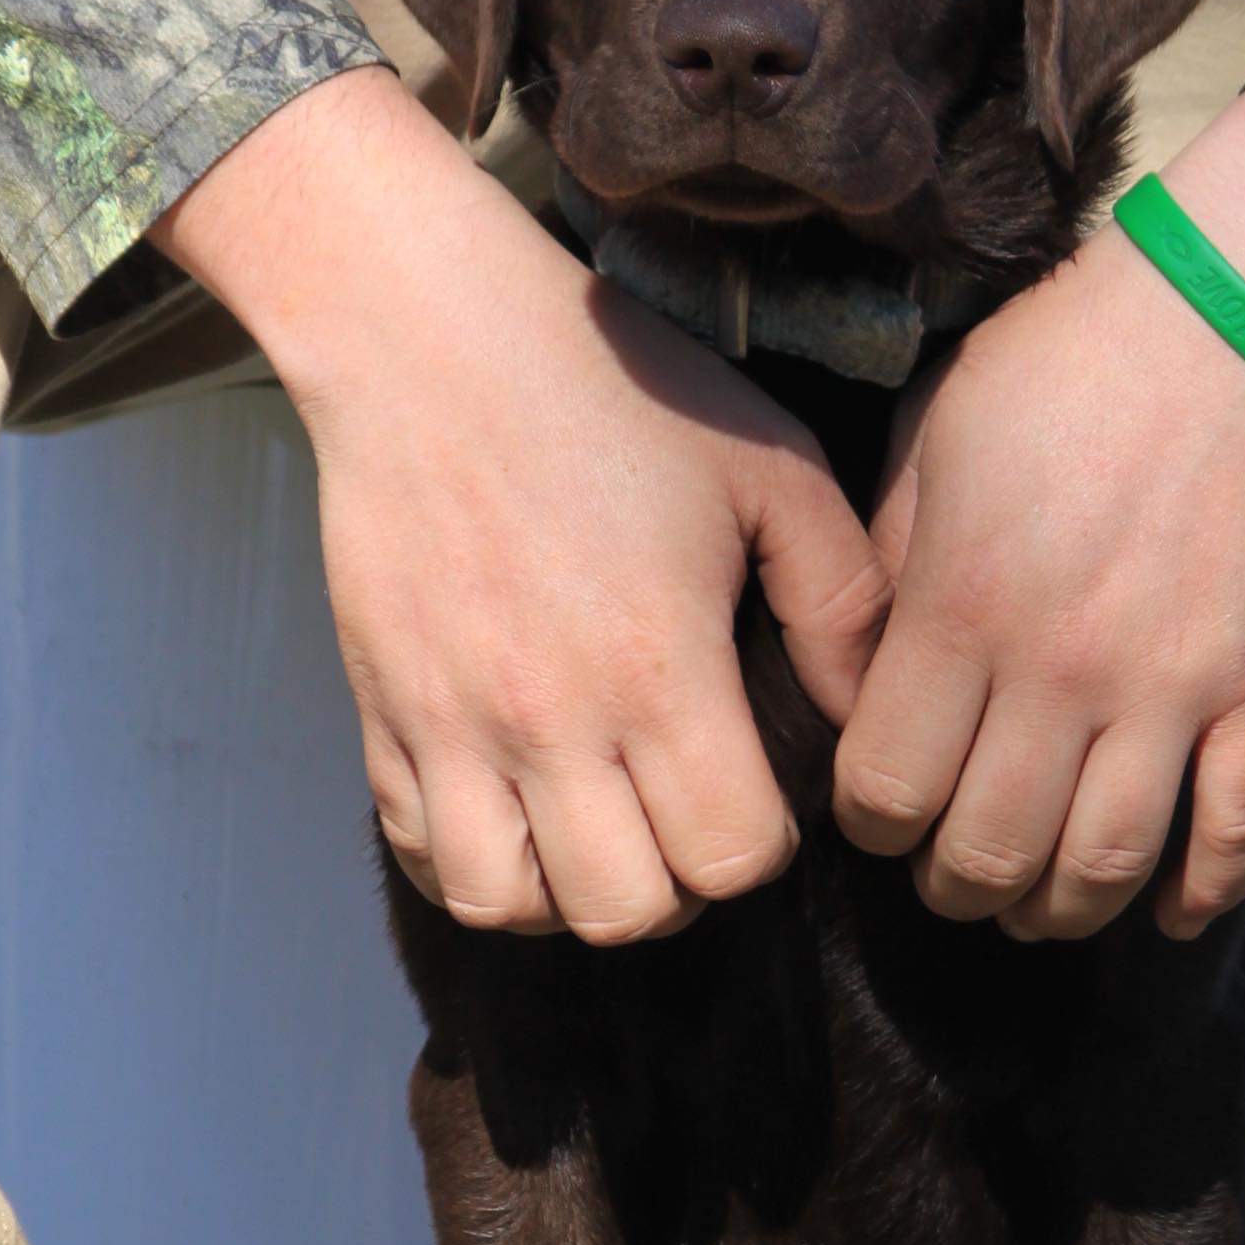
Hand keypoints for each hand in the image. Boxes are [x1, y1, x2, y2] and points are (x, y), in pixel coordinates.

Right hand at [155, 72, 889, 941]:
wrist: (431, 335)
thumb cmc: (618, 389)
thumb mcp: (770, 468)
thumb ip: (842, 601)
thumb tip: (861, 715)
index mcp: (659, 668)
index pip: (727, 859)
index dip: (760, 846)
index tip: (755, 790)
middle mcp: (551, 718)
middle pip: (625, 909)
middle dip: (675, 886)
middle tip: (680, 815)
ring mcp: (452, 724)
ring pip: (507, 904)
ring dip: (567, 890)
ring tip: (596, 826)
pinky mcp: (383, 711)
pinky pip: (422, 851)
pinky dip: (475, 860)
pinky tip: (517, 807)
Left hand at [832, 86, 1244, 937]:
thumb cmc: (1072, 354)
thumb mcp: (937, 433)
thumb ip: (890, 557)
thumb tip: (862, 659)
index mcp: (963, 607)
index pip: (886, 789)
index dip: (868, 824)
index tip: (878, 809)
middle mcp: (1061, 670)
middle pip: (988, 853)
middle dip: (953, 886)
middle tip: (949, 874)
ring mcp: (1173, 688)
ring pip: (1104, 865)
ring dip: (1061, 910)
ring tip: (1037, 905)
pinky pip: (1236, 830)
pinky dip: (1201, 891)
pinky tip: (1169, 912)